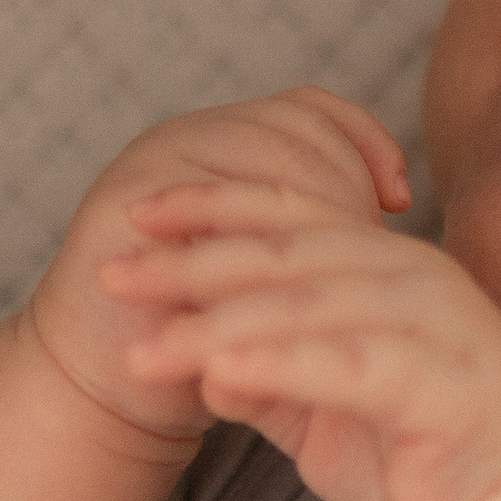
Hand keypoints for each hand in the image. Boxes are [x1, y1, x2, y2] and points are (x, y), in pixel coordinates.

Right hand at [26, 87, 410, 439]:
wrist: (101, 392)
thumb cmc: (200, 337)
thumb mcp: (264, 269)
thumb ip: (310, 225)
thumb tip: (399, 202)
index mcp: (214, 139)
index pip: (308, 108)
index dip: (362, 141)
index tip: (398, 200)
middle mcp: (177, 139)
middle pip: (293, 131)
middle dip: (345, 185)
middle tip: (374, 247)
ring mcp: (148, 172)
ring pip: (264, 169)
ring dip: (313, 216)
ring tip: (337, 273)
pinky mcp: (125, 214)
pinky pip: (216, 216)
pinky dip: (265, 252)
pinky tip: (292, 292)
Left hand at [104, 182, 500, 500]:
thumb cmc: (417, 457)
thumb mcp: (321, 408)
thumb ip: (266, 376)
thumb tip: (197, 362)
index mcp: (386, 262)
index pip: (288, 214)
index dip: (211, 205)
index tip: (137, 213)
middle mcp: (412, 275)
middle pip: (284, 252)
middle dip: (190, 260)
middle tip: (113, 272)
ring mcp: (432, 324)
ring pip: (305, 305)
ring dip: (215, 324)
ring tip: (143, 348)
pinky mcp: (440, 381)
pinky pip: (345, 365)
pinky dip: (277, 365)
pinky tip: (216, 378)